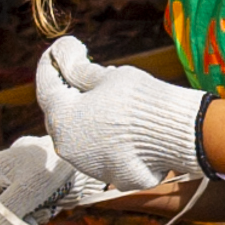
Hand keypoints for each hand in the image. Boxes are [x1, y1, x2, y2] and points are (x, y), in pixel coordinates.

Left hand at [36, 35, 206, 193]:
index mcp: (61, 119)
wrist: (178, 133)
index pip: (46, 85)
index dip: (51, 62)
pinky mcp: (112, 177)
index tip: (61, 47)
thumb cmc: (140, 98)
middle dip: (68, 91)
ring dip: (88, 116)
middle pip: (61, 114)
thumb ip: (80, 71)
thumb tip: (63, 58)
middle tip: (80, 69)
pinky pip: (104, 152)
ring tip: (107, 95)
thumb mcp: (107, 76)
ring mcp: (89, 166)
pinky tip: (122, 122)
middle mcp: (67, 148)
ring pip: (81, 136)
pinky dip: (107, 136)